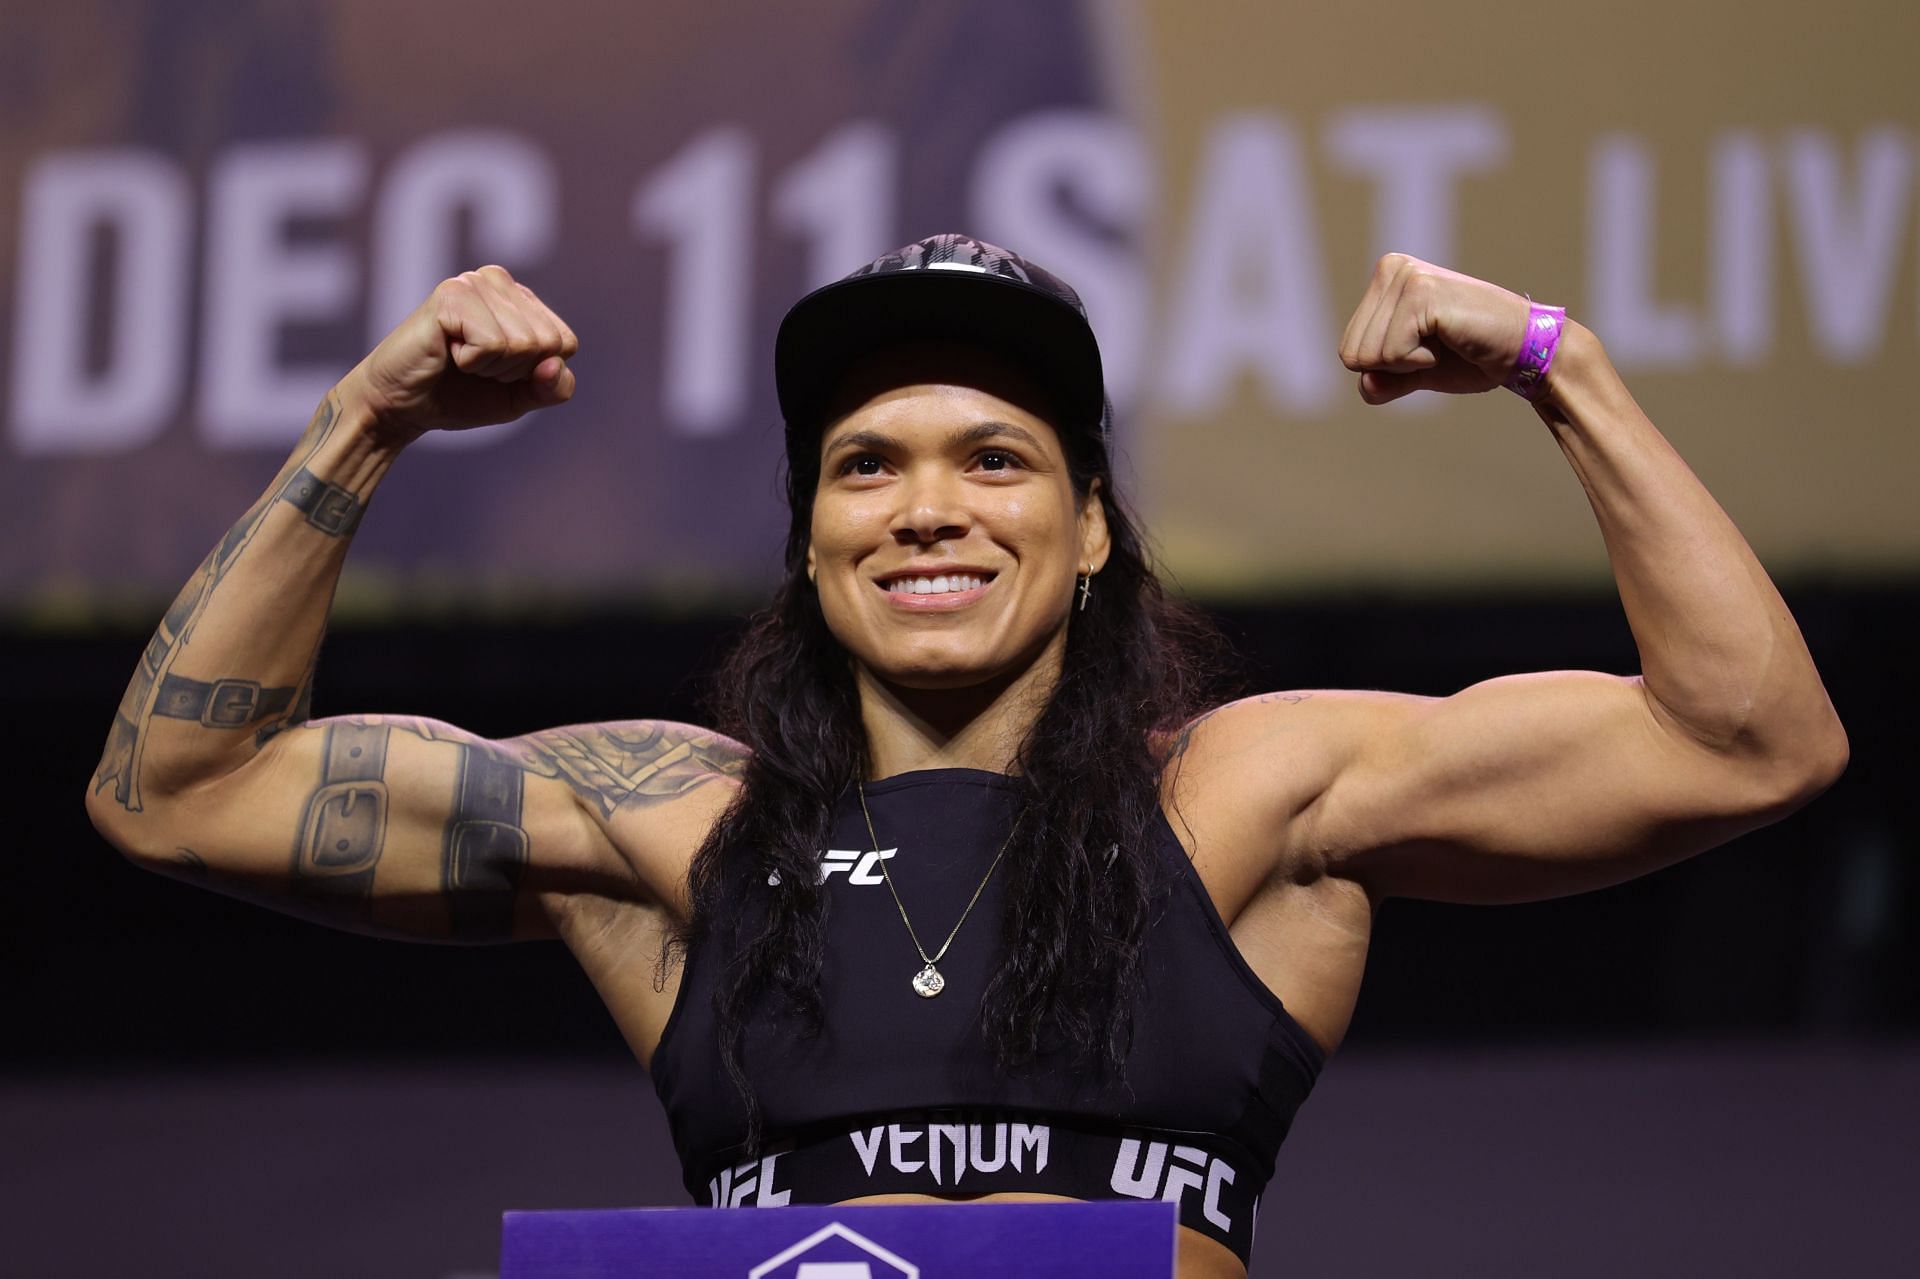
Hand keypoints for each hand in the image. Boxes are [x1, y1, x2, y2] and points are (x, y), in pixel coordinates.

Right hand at [343, 265, 579, 443]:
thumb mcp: (519, 397)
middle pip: (548, 343)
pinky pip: (493, 344)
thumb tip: (555, 363)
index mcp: (521, 298)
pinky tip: (447, 351)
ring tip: (458, 358)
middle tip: (474, 367)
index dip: (535, 372)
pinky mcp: (451, 294)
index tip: (498, 371)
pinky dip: (472, 362)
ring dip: (490, 367)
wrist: (401, 406)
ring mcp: (474, 282)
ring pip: (523, 344)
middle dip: (513, 370)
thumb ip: (552, 387)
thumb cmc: (459, 396)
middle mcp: (500, 281)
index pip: (566, 343)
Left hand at [1337, 254, 1530, 404]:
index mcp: (1384, 279)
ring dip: (1409, 363)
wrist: (1523, 352)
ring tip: (1445, 340)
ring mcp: (1406, 277)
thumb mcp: (1414, 372)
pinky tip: (1450, 339)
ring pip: (1368, 356)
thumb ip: (1381, 380)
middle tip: (1437, 346)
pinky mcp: (1421, 293)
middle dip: (1393, 366)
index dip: (1385, 367)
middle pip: (1351, 354)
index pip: (1349, 349)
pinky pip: (1392, 355)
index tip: (1426, 347)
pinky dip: (1421, 362)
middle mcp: (1391, 268)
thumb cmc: (1471, 358)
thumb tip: (1365, 385)